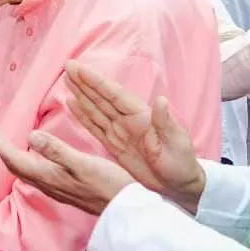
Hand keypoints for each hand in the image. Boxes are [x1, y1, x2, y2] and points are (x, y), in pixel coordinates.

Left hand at [0, 129, 131, 214]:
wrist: (127, 210)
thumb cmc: (108, 184)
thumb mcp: (83, 163)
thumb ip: (56, 150)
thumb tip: (31, 136)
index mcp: (49, 176)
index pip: (17, 161)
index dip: (1, 147)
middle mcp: (50, 185)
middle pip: (19, 168)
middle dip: (4, 152)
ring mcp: (58, 189)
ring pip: (29, 173)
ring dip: (16, 158)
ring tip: (9, 146)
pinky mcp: (68, 190)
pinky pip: (40, 176)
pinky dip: (30, 164)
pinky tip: (37, 160)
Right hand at [62, 61, 205, 212]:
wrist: (179, 185)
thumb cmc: (181, 163)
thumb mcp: (176, 143)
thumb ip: (165, 122)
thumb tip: (161, 100)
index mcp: (141, 116)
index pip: (115, 95)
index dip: (97, 82)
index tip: (81, 69)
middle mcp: (128, 120)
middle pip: (102, 97)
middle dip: (85, 82)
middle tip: (68, 66)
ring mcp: (120, 131)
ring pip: (95, 109)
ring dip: (81, 94)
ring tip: (67, 79)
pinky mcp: (114, 144)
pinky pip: (94, 126)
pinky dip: (82, 115)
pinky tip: (72, 104)